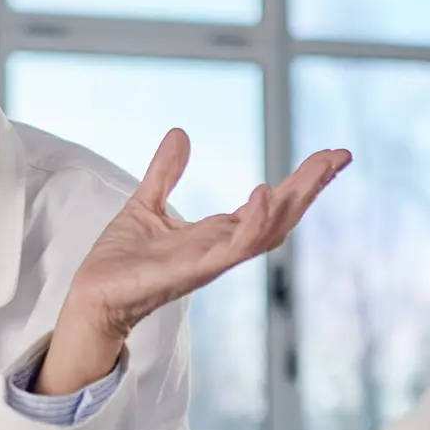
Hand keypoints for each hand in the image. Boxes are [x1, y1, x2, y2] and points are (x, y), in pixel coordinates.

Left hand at [39, 131, 349, 394]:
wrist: (91, 296)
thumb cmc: (120, 261)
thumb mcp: (146, 203)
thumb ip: (166, 172)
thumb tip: (181, 134)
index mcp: (217, 233)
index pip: (270, 205)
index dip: (300, 181)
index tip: (330, 155)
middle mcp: (223, 248)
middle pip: (281, 216)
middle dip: (311, 187)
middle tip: (338, 156)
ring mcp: (212, 261)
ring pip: (267, 233)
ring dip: (293, 202)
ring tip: (316, 171)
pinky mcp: (193, 270)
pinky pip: (233, 248)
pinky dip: (252, 222)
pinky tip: (263, 194)